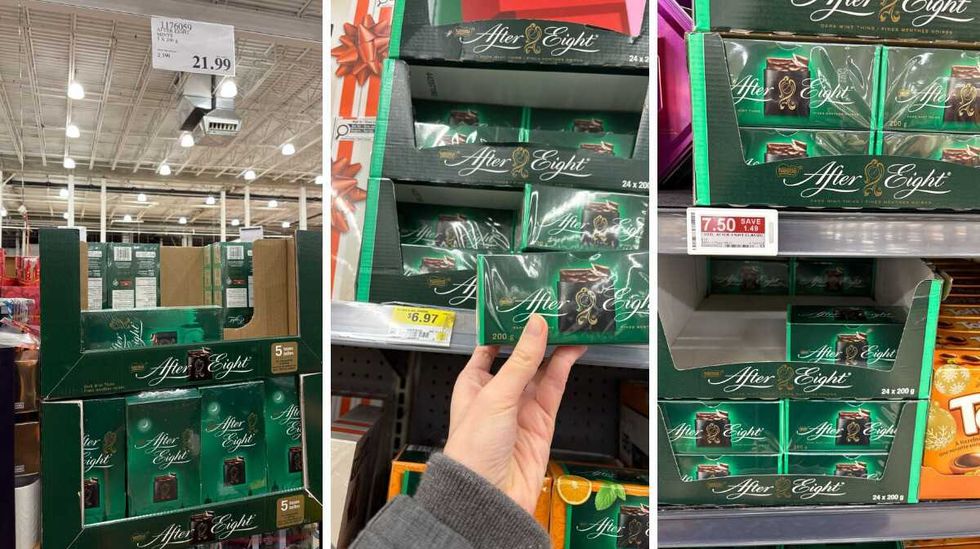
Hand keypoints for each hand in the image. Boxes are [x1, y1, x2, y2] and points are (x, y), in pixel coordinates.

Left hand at [443, 314, 587, 513]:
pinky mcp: (542, 423)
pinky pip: (555, 389)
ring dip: (555, 350)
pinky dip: (565, 369)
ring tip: (568, 326)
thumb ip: (521, 359)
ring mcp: (521, 409)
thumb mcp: (495, 394)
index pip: (489, 349)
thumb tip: (535, 326)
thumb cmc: (473, 450)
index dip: (504, 329)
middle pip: (520, 358)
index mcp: (473, 384)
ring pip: (542, 371)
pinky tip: (572, 351)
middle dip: (535, 338)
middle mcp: (497, 395)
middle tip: (552, 313)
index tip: (520, 308)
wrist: (489, 497)